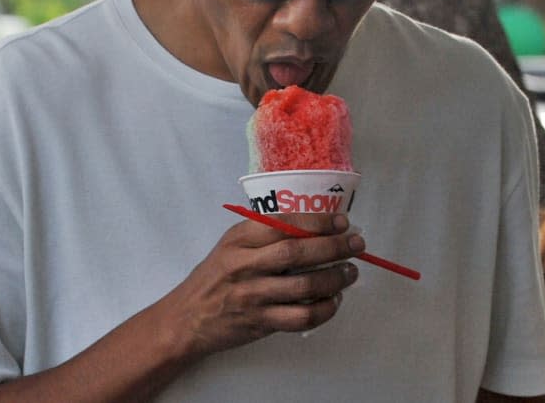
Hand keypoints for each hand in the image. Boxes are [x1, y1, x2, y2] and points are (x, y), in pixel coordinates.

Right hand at [159, 212, 363, 358]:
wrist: (187, 317)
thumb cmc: (214, 277)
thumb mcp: (230, 245)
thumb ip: (262, 233)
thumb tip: (312, 226)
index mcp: (238, 239)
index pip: (282, 224)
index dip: (316, 221)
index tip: (341, 221)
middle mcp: (244, 265)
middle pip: (296, 253)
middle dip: (334, 246)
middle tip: (357, 243)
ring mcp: (253, 296)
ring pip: (304, 286)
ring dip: (335, 278)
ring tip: (351, 271)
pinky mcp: (261, 322)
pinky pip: (301, 317)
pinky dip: (325, 309)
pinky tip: (333, 300)